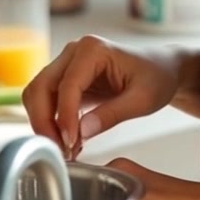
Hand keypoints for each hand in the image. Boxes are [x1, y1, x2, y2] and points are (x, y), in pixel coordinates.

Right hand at [22, 36, 180, 156]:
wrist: (162, 69)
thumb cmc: (157, 77)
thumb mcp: (143, 100)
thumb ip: (112, 114)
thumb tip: (81, 132)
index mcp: (93, 49)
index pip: (67, 85)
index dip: (65, 117)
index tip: (70, 143)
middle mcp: (74, 51)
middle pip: (41, 88)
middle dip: (45, 122)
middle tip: (62, 150)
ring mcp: (67, 63)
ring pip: (38, 95)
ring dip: (45, 124)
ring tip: (67, 148)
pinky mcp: (66, 78)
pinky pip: (47, 101)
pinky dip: (52, 122)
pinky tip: (70, 141)